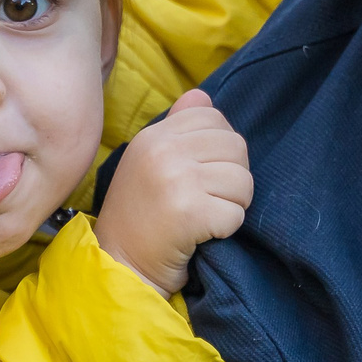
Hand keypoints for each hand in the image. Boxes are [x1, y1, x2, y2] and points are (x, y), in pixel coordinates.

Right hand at [92, 90, 252, 296]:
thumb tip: (203, 96)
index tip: (205, 173)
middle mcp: (163, 151)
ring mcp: (175, 180)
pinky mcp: (189, 212)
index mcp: (154, 136)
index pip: (214, 117)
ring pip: (243, 181)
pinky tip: (202, 235)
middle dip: (233, 177)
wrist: (119, 266)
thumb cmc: (140, 217)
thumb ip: (178, 127)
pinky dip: (226, 230)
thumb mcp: (149, 162)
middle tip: (209, 199)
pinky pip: (236, 214)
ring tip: (206, 217)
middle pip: (236, 147)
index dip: (221, 148)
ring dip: (233, 205)